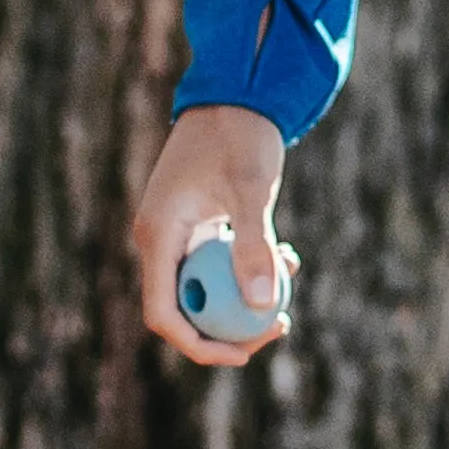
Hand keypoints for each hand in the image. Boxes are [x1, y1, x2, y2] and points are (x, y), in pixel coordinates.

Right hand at [131, 102, 295, 364]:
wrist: (237, 94)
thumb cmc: (241, 134)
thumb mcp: (252, 189)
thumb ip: (255, 245)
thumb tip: (265, 306)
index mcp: (157, 235)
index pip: (164, 313)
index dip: (198, 344)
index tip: (243, 354)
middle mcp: (160, 240)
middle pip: (187, 308)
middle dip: (231, 326)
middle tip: (280, 325)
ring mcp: (178, 234)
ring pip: (207, 288)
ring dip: (246, 295)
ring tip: (291, 276)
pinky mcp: (198, 227)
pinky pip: (219, 265)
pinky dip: (249, 268)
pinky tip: (287, 254)